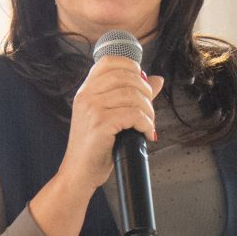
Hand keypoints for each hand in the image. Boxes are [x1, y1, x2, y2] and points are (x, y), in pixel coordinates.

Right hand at [61, 57, 163, 196]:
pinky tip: (147, 133)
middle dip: (146, 91)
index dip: (131, 66)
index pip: (109, 62)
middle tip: (150, 109)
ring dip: (148, 110)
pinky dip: (146, 124)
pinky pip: (133, 115)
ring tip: (149, 124)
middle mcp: (86, 95)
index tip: (142, 84)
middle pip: (126, 76)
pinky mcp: (100, 124)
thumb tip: (157, 80)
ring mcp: (92, 108)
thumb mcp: (110, 117)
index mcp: (86, 91)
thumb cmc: (95, 148)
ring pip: (132, 95)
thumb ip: (130, 96)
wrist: (79, 173)